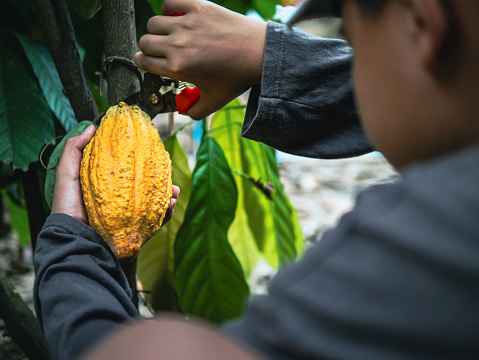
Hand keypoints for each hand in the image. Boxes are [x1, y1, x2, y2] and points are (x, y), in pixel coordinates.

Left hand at [51, 125, 178, 225]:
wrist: (73, 237)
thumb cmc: (67, 206)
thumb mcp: (67, 173)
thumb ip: (74, 148)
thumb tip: (92, 126)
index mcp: (109, 186)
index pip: (131, 170)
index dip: (143, 160)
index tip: (152, 150)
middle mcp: (122, 200)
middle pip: (148, 185)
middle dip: (162, 177)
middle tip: (169, 168)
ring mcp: (130, 216)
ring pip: (156, 202)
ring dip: (169, 194)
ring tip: (175, 190)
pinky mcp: (136, 231)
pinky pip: (156, 222)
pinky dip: (166, 213)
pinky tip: (170, 204)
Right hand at [134, 0, 266, 119]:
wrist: (259, 53)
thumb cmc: (236, 78)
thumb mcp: (215, 100)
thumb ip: (195, 111)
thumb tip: (183, 112)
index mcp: (178, 68)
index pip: (144, 62)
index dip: (144, 63)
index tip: (149, 61)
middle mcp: (178, 45)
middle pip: (145, 42)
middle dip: (149, 48)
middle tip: (161, 50)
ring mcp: (187, 23)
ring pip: (154, 22)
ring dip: (157, 30)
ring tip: (169, 35)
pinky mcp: (197, 6)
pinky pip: (169, 3)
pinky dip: (168, 9)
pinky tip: (177, 18)